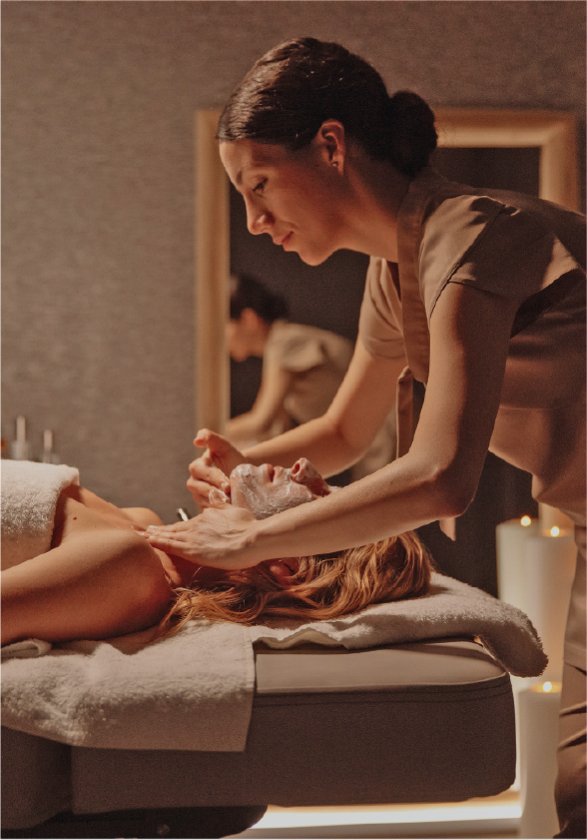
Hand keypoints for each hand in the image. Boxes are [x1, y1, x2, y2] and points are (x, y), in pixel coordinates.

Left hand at [144, 495, 259, 568]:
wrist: (253, 538)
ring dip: (154, 536)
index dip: (173, 527)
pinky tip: (148, 542)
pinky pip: (170, 545)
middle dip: (158, 530)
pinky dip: (157, 543)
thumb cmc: (248, 526)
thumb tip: (215, 493)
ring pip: (168, 536)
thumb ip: (221, 504)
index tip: (163, 527)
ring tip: (142, 536)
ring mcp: (193, 537)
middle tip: (144, 531)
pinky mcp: (192, 550)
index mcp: (207, 517)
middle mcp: (197, 525)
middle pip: (173, 529)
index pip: (186, 524)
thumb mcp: (234, 511)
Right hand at [187, 429, 247, 507]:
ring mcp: (198, 494)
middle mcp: (194, 480)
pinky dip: (218, 508)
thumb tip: (196, 440)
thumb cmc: (232, 458)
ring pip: (202, 499)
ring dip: (216, 500)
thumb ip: (210, 438)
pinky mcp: (204, 505)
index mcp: (197, 466)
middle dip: (215, 489)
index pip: (200, 470)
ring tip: (230, 500)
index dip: (213, 476)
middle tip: (229, 491)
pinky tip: (228, 507)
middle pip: (199, 487)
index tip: (226, 482)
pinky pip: (207, 508)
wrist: (242, 474)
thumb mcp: (223, 446)